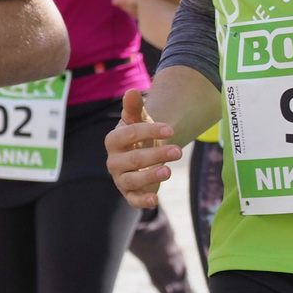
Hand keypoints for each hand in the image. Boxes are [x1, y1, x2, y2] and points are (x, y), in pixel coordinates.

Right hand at [104, 88, 179, 208]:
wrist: (143, 150)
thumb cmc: (140, 133)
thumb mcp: (138, 118)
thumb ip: (134, 107)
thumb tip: (132, 92)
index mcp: (113, 140)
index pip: (128, 135)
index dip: (149, 131)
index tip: (171, 129)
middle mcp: (114, 161)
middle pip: (132, 159)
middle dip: (156, 155)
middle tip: (178, 151)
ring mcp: (121, 178)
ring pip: (132, 180)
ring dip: (150, 176)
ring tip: (169, 170)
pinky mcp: (129, 193)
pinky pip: (132, 200)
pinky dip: (142, 201)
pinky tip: (155, 200)